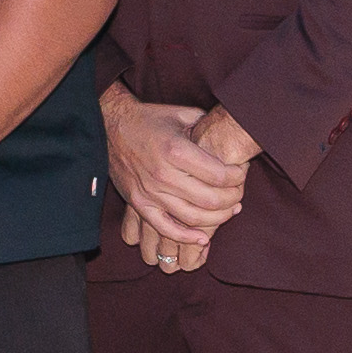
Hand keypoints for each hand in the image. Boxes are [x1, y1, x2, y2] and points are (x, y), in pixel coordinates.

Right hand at [104, 94, 250, 272]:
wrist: (110, 126)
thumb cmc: (150, 119)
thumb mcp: (182, 114)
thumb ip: (207, 126)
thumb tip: (230, 135)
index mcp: (176, 150)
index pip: (219, 175)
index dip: (237, 177)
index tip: (241, 173)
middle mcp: (163, 174)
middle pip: (210, 199)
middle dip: (232, 199)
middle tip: (239, 194)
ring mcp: (150, 192)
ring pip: (193, 218)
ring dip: (217, 219)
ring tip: (229, 211)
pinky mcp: (139, 203)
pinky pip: (165, 228)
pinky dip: (186, 238)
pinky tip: (203, 238)